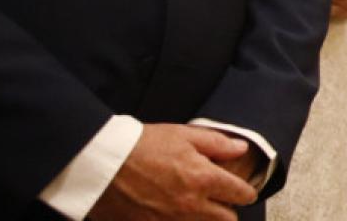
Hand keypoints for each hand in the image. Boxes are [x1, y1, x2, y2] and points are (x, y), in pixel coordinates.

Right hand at [88, 124, 256, 220]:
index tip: (243, 191)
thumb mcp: (184, 134)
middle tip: (219, 200)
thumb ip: (218, 144)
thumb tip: (242, 149)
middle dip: (227, 210)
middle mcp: (191, 205)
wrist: (101, 164)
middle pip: (226, 220)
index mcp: (203, 179)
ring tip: (194, 206)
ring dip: (203, 219)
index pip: (241, 194)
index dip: (245, 192)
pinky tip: (171, 213)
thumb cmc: (142, 144)